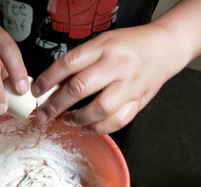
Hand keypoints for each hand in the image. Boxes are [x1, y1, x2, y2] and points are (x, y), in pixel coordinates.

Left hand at [32, 26, 176, 133]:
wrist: (164, 48)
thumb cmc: (128, 46)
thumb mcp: (101, 43)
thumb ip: (80, 62)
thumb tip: (52, 84)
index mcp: (104, 47)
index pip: (68, 64)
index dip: (48, 80)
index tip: (36, 91)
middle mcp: (117, 66)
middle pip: (80, 87)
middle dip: (56, 104)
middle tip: (43, 114)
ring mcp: (130, 85)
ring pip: (100, 108)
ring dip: (77, 118)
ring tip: (66, 119)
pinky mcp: (139, 101)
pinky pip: (118, 121)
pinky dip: (99, 128)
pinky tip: (86, 128)